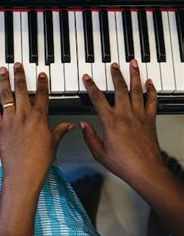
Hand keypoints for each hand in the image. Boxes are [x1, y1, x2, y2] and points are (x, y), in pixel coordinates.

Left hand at [0, 63, 72, 180]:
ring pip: (6, 95)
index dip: (42, 83)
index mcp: (40, 118)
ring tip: (3, 69)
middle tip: (17, 64)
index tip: (42, 74)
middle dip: (20, 75)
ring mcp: (10, 120)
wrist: (23, 174)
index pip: (42, 95)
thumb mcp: (53, 145)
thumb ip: (59, 131)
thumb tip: (69, 126)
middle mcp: (24, 115)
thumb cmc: (39, 162)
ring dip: (4, 81)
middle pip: (22, 90)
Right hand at [80, 60, 163, 186]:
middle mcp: (125, 115)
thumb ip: (90, 137)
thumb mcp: (99, 152)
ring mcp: (139, 116)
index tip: (87, 78)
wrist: (146, 171)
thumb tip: (83, 125)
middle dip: (115, 75)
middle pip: (120, 89)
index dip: (91, 86)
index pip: (98, 98)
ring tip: (133, 64)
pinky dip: (151, 90)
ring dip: (134, 75)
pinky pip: (152, 101)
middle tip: (113, 65)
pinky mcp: (150, 120)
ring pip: (137, 90)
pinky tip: (150, 83)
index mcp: (110, 121)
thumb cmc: (124, 164)